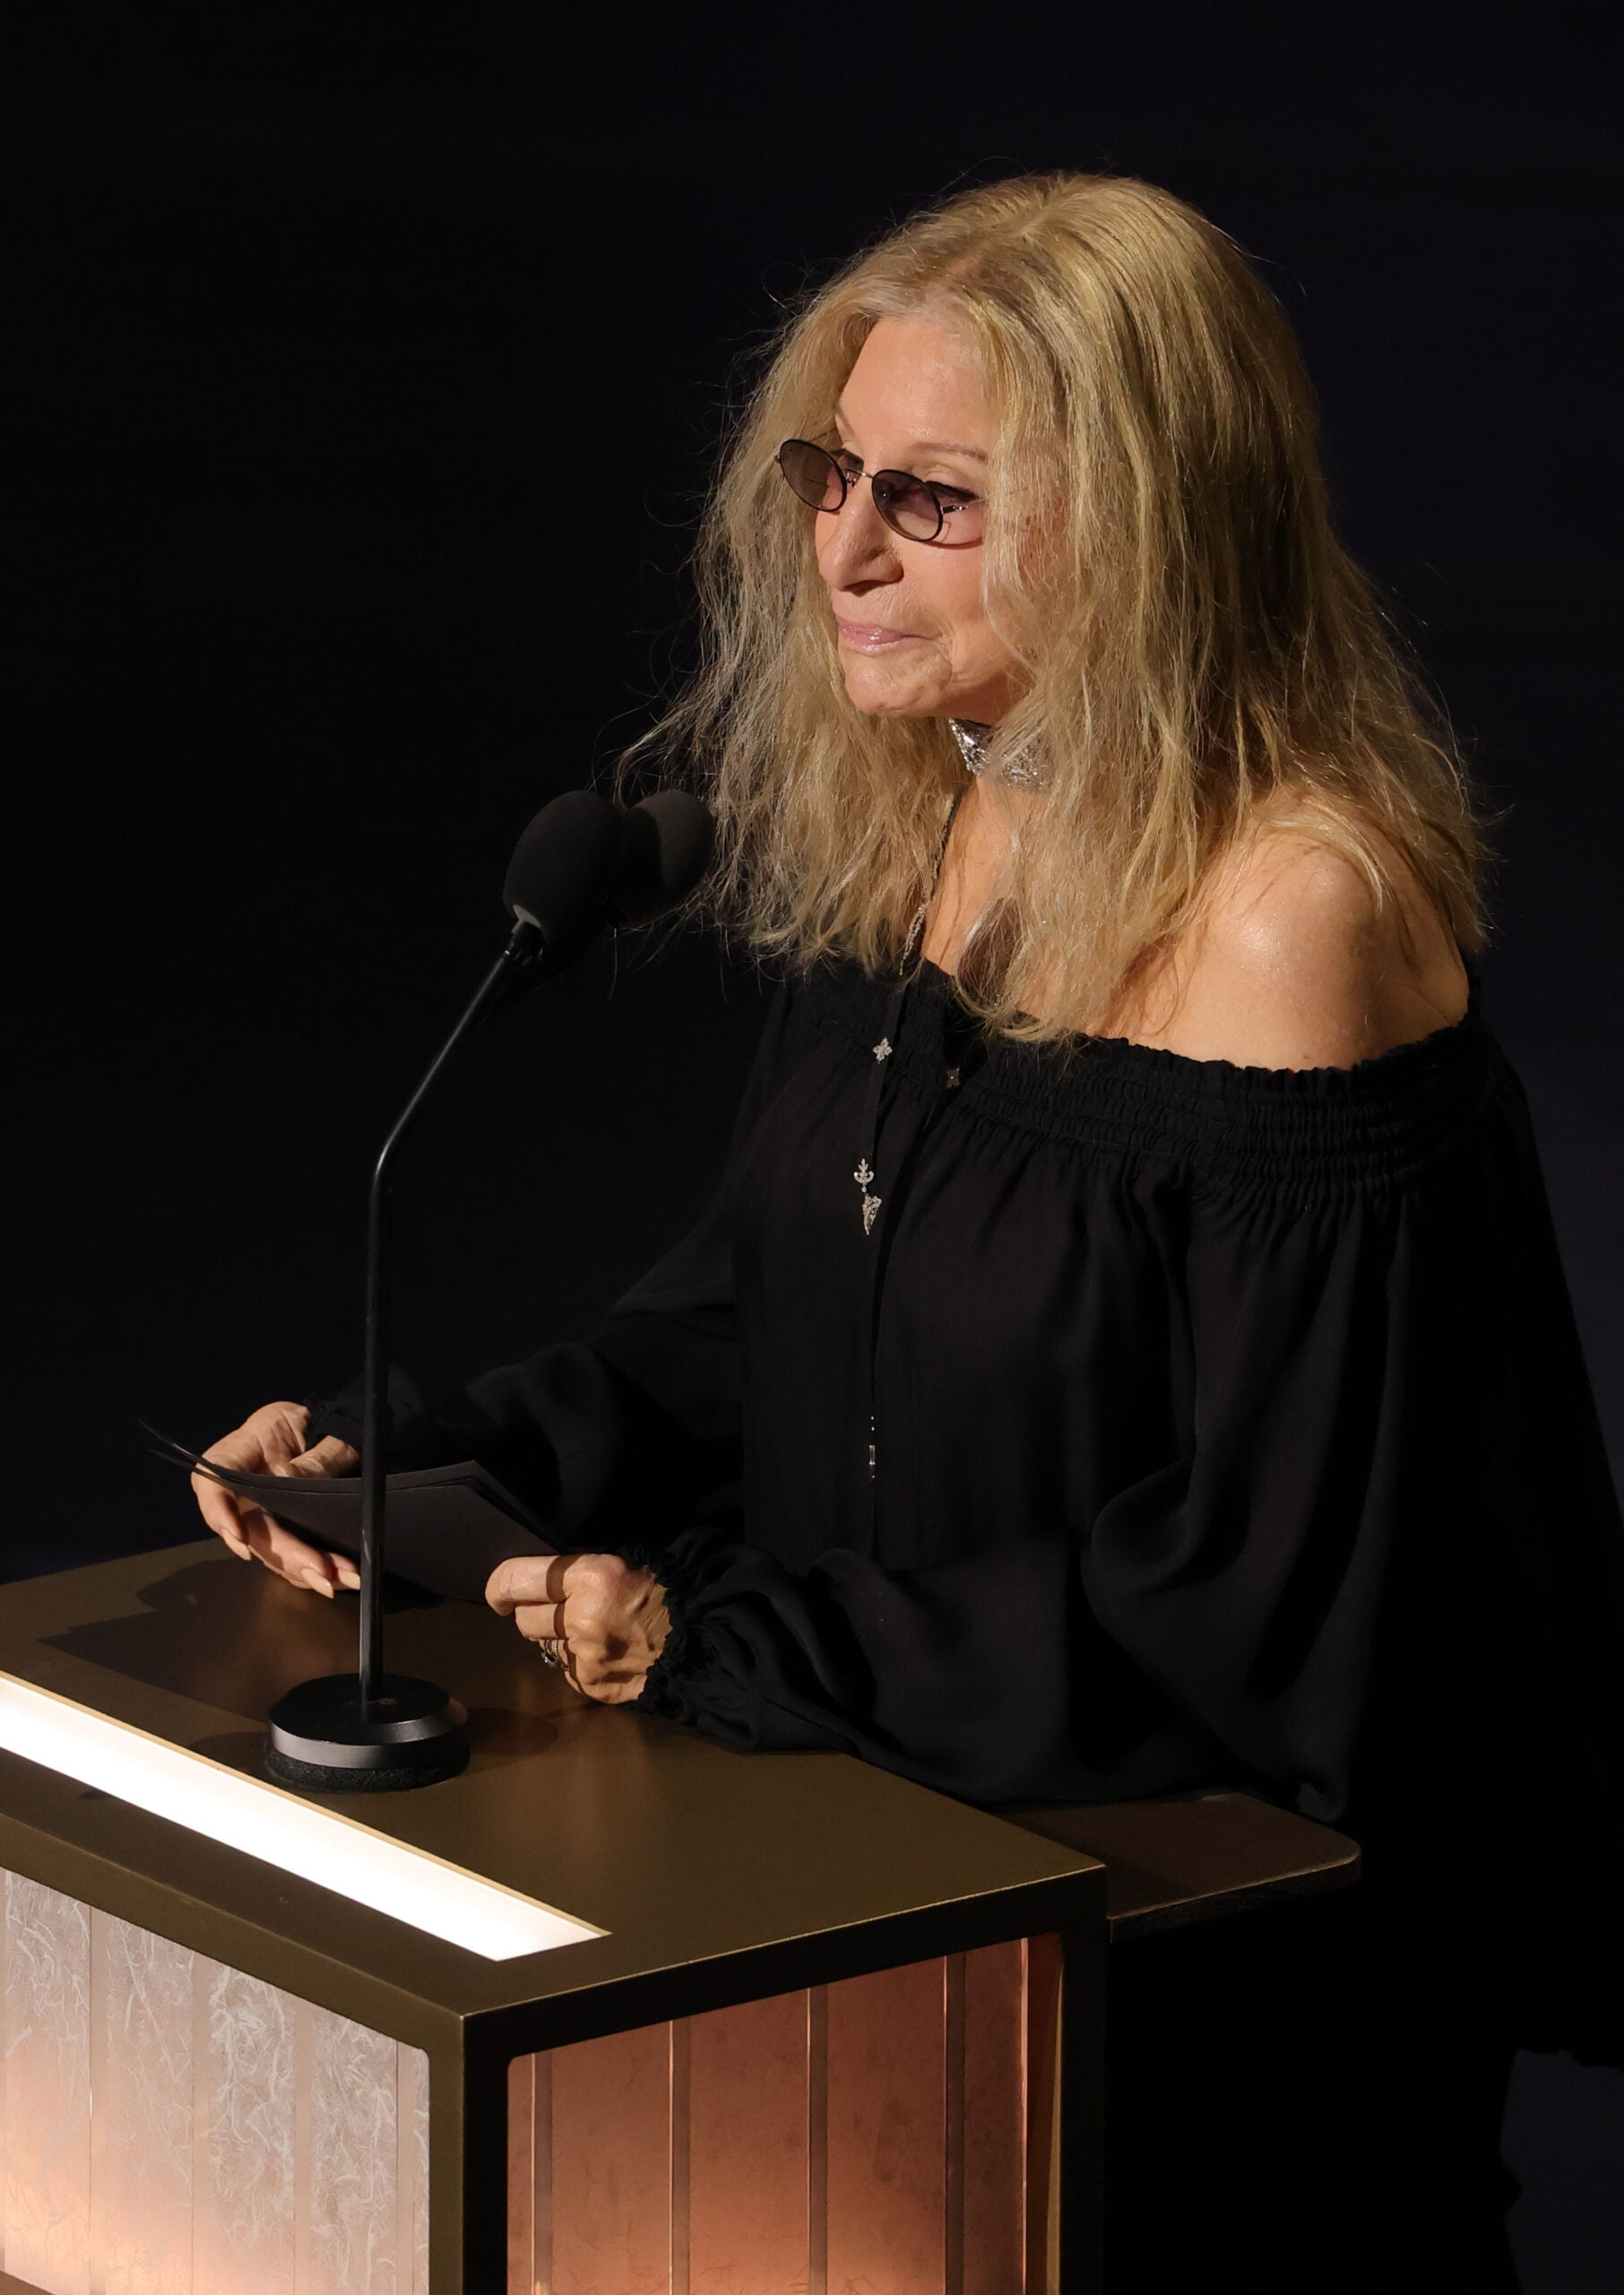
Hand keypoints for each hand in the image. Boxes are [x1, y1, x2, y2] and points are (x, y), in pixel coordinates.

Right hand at [192, 1400, 361, 1598]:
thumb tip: (288, 1477)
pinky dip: (314, 1571)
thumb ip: (316, 1456)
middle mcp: (246, 1484)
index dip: (219, 1510)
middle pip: (249, 1527)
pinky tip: (344, 1578)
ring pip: (270, 1550)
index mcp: (247, 1445)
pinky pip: (288, 1557)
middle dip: (286, 1554)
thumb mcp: (329, 1429)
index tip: (238, 1538)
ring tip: (346, 1577)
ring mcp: (260, 1510)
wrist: (338, 1431)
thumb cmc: (329, 1423)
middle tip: (321, 1572)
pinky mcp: (277, 1529)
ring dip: (306, 1570)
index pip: (214, 1477)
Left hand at [484, 1553, 669, 1703]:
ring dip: (559, 1638)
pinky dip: (579, 1662)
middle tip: (561, 1607)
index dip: (499, 1586)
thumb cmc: (666, 1591)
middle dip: (536, 1612)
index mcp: (592, 1578)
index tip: (498, 1593)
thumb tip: (538, 1577)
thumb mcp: (623, 1560)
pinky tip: (607, 1652)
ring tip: (595, 1630)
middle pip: (524, 1619)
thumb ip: (579, 1568)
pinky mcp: (591, 1686)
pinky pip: (566, 1670)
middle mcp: (581, 1620)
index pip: (517, 1580)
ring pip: (544, 1647)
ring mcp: (585, 1659)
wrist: (705, 1641)